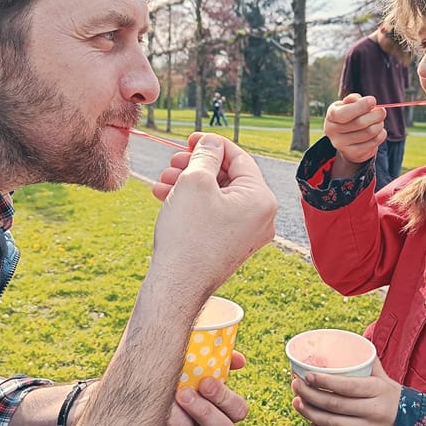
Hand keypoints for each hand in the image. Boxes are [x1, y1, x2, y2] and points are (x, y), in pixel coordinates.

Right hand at [148, 133, 276, 304]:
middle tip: (173, 161)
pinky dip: (193, 204)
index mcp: (262, 199)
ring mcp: (248, 234)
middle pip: (228, 177)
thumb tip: (212, 143)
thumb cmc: (189, 234)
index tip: (190, 139)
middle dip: (196, 166)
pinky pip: (215, 215)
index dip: (212, 144)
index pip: (240, 158)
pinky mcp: (231, 246)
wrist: (177, 285)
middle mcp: (262, 218)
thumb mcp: (195, 181)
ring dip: (189, 184)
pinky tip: (166, 197)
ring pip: (218, 196)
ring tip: (163, 180)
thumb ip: (206, 155)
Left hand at [160, 352, 248, 425]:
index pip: (238, 410)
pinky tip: (156, 408)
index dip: (225, 398)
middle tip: (185, 393)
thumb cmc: (178, 374)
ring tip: (168, 398)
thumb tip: (239, 360)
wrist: (147, 388)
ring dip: (178, 415)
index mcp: (223, 410)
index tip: (206, 381)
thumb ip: (219, 361)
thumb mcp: (197, 365)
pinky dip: (163, 421)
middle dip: (206, 412)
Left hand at [290, 359, 401, 425]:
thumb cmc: (397, 399)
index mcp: (377, 390)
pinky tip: (311, 424)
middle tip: (295, 385)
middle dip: (310, 395)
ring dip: (310, 413)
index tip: (307, 375)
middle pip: (335, 404)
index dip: (324, 381)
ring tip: (297, 403)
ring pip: (333, 423)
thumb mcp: (387, 380)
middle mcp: (373, 410)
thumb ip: (370, 363)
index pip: (346, 386)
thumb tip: (356, 342)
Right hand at [324, 94, 386, 168]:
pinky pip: (373, 142)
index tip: (373, 100)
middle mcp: (333, 132)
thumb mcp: (347, 105)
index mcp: (331, 116)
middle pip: (360, 123)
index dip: (361, 106)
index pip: (345, 113)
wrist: (346, 139)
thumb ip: (353, 100)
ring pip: (369, 132)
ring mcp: (342, 145)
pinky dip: (381, 134)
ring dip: (379, 124)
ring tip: (379, 121)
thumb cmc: (349, 116)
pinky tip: (378, 131)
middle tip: (382, 111)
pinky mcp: (353, 154)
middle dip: (376, 115)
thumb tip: (357, 99)